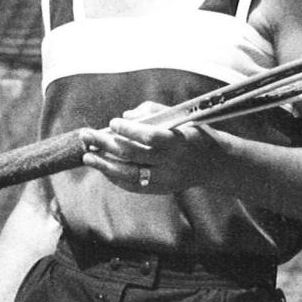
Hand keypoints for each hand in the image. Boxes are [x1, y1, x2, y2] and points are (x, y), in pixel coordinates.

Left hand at [80, 103, 221, 194]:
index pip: (151, 137)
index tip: (112, 122)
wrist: (214, 164)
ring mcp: (166, 180)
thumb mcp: (181, 117)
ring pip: (130, 175)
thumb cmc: (193, 132)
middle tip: (87, 135)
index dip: (130, 131)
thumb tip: (125, 116)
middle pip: (134, 156)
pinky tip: (102, 168)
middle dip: (107, 145)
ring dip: (105, 166)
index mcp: (180, 141)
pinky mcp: (161, 190)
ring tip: (87, 156)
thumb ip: (153, 112)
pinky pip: (133, 186)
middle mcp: (172, 163)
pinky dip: (116, 177)